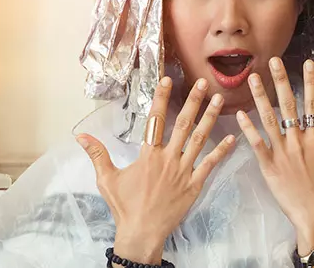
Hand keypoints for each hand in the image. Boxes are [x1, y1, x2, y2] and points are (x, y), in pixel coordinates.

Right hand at [77, 77, 234, 264]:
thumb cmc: (124, 207)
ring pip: (199, 139)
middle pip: (183, 124)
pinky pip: (210, 165)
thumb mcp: (106, 179)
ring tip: (220, 100)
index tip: (168, 80)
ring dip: (210, 118)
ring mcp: (183, 171)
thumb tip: (81, 136)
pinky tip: (232, 137)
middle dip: (194, 101)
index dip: (161, 98)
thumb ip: (97, 154)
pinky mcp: (194, 185)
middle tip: (204, 83)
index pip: (155, 119)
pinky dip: (221, 151)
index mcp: (148, 155)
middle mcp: (168, 159)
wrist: (142, 233)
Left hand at [236, 57, 313, 255]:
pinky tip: (240, 114)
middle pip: (289, 105)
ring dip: (260, 98)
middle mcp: (298, 142)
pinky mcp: (268, 166)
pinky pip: (256, 144)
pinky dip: (248, 129)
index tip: (307, 63)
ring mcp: (282, 153)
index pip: (313, 105)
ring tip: (252, 78)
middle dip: (280, 81)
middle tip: (273, 60)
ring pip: (269, 120)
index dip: (310, 82)